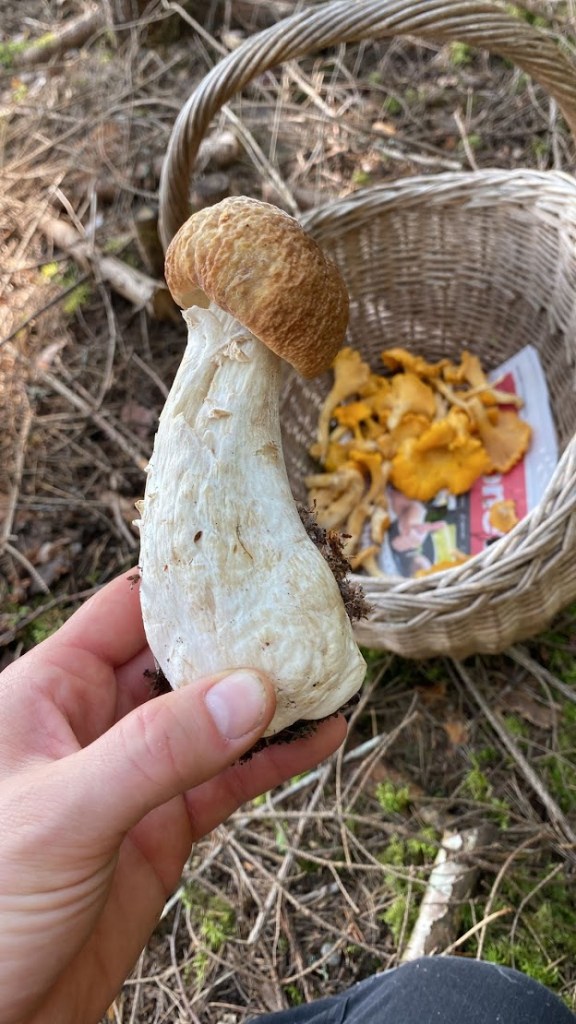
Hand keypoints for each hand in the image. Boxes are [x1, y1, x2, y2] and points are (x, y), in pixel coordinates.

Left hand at [0, 570, 345, 1023]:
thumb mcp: (65, 812)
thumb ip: (157, 750)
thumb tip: (251, 690)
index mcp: (49, 691)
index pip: (125, 609)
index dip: (185, 584)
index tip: (252, 565)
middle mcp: (93, 723)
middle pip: (178, 657)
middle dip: (240, 639)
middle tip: (310, 620)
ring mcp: (132, 776)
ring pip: (211, 719)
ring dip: (267, 700)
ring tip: (331, 674)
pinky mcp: (160, 829)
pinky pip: (226, 780)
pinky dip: (273, 760)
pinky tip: (321, 739)